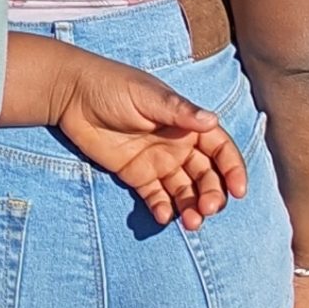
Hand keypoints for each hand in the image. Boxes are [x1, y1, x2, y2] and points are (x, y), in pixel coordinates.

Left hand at [52, 54, 247, 231]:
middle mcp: (178, 146)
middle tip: (208, 209)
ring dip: (192, 207)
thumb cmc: (112, 85)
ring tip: (192, 222)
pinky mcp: (135, 174)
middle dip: (212, 194)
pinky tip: (163, 217)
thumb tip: (211, 120)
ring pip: (184, 191)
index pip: (220, 150)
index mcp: (187, 124)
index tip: (238, 191)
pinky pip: (155, 196)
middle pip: (205, 176)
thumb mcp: (146, 95)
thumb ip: (178, 111)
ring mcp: (157, 161)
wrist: (70, 93)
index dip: (232, 170)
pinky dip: (163, 208)